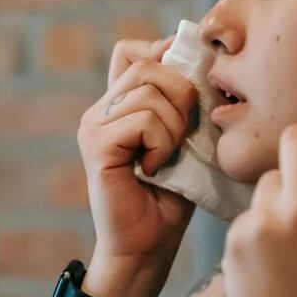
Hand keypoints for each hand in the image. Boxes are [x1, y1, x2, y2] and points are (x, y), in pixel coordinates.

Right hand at [77, 34, 198, 296]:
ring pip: (149, 90)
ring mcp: (94, 125)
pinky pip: (143, 120)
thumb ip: (184, 104)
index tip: (189, 96)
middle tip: (183, 135)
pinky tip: (155, 169)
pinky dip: (162, 143)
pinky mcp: (96, 145)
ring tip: (168, 157)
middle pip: (148, 63)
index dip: (167, 59)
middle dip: (182, 94)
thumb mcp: (186, 140)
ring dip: (175, 125)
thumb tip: (202, 62)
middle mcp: (101, 109)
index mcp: (119, 103)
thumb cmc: (172, 198)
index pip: (135, 50)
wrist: (148, 247)